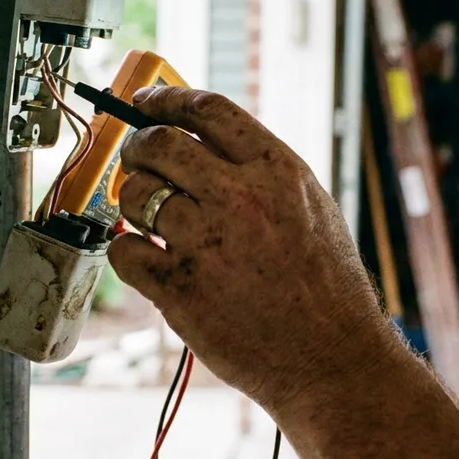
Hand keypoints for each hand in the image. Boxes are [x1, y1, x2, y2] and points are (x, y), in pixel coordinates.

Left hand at [108, 87, 395, 409]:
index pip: (207, 109)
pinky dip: (126, 252)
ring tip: (149, 217)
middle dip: (137, 147)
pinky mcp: (180, 289)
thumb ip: (262, 170)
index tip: (146, 102)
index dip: (166, 98)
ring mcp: (207, 243)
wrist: (333, 359)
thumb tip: (205, 138)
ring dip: (133, 201)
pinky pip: (125, 251)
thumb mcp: (311, 207)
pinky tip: (146, 258)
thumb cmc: (327, 286)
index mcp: (276, 170)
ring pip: (136, 195)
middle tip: (137, 160)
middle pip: (159, 143)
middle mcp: (240, 198)